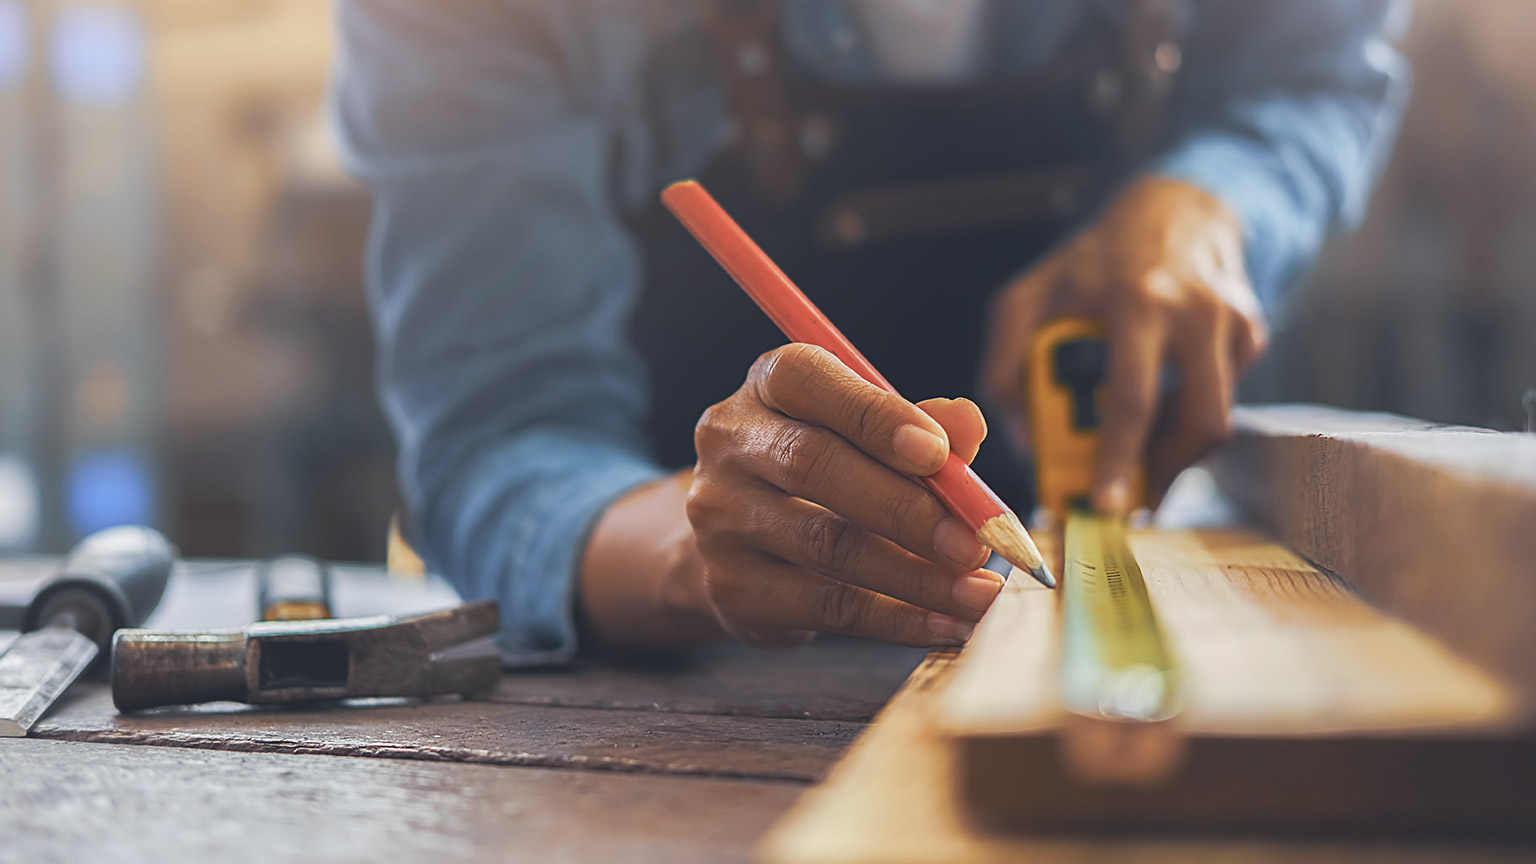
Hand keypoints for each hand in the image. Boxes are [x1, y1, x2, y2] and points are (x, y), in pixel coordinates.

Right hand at [685, 343, 1002, 648]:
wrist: (743, 543)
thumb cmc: (825, 471)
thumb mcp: (867, 435)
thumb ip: (921, 426)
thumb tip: (968, 424)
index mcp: (765, 386)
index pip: (805, 380)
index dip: (874, 415)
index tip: (939, 454)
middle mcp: (729, 443)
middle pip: (813, 465)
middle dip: (904, 509)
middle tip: (972, 544)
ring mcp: (719, 518)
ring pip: (825, 546)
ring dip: (914, 576)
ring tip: (976, 592)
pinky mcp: (730, 586)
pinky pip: (825, 607)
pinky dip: (895, 619)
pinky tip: (945, 624)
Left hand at [982, 176, 1268, 509]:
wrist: (1174, 211)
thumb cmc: (1090, 265)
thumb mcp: (1027, 299)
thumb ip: (1005, 366)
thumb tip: (1025, 442)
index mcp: (1136, 301)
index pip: (1132, 399)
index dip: (1119, 460)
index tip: (1108, 505)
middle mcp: (1195, 310)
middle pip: (1199, 421)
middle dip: (1164, 475)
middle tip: (1130, 504)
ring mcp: (1233, 321)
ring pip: (1216, 421)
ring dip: (1175, 452)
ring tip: (1137, 457)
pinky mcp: (1253, 331)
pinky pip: (1224, 398)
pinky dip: (1190, 417)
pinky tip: (1162, 404)